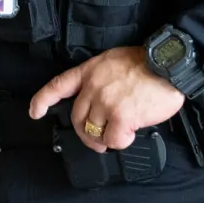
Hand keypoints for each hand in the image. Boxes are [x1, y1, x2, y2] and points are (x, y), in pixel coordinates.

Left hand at [29, 47, 184, 153]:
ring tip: (118, 135)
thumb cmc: (147, 63)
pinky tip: (130, 132)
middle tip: (97, 139)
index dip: (43, 100)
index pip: (58, 85)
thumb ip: (101, 79)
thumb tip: (100, 101)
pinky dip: (121, 141)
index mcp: (90, 71)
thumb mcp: (114, 61)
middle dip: (85, 132)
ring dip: (105, 138)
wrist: (168, 65)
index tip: (35, 112)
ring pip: (93, 131)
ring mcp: (105, 102)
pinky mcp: (120, 117)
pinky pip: (113, 139)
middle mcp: (93, 87)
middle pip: (77, 118)